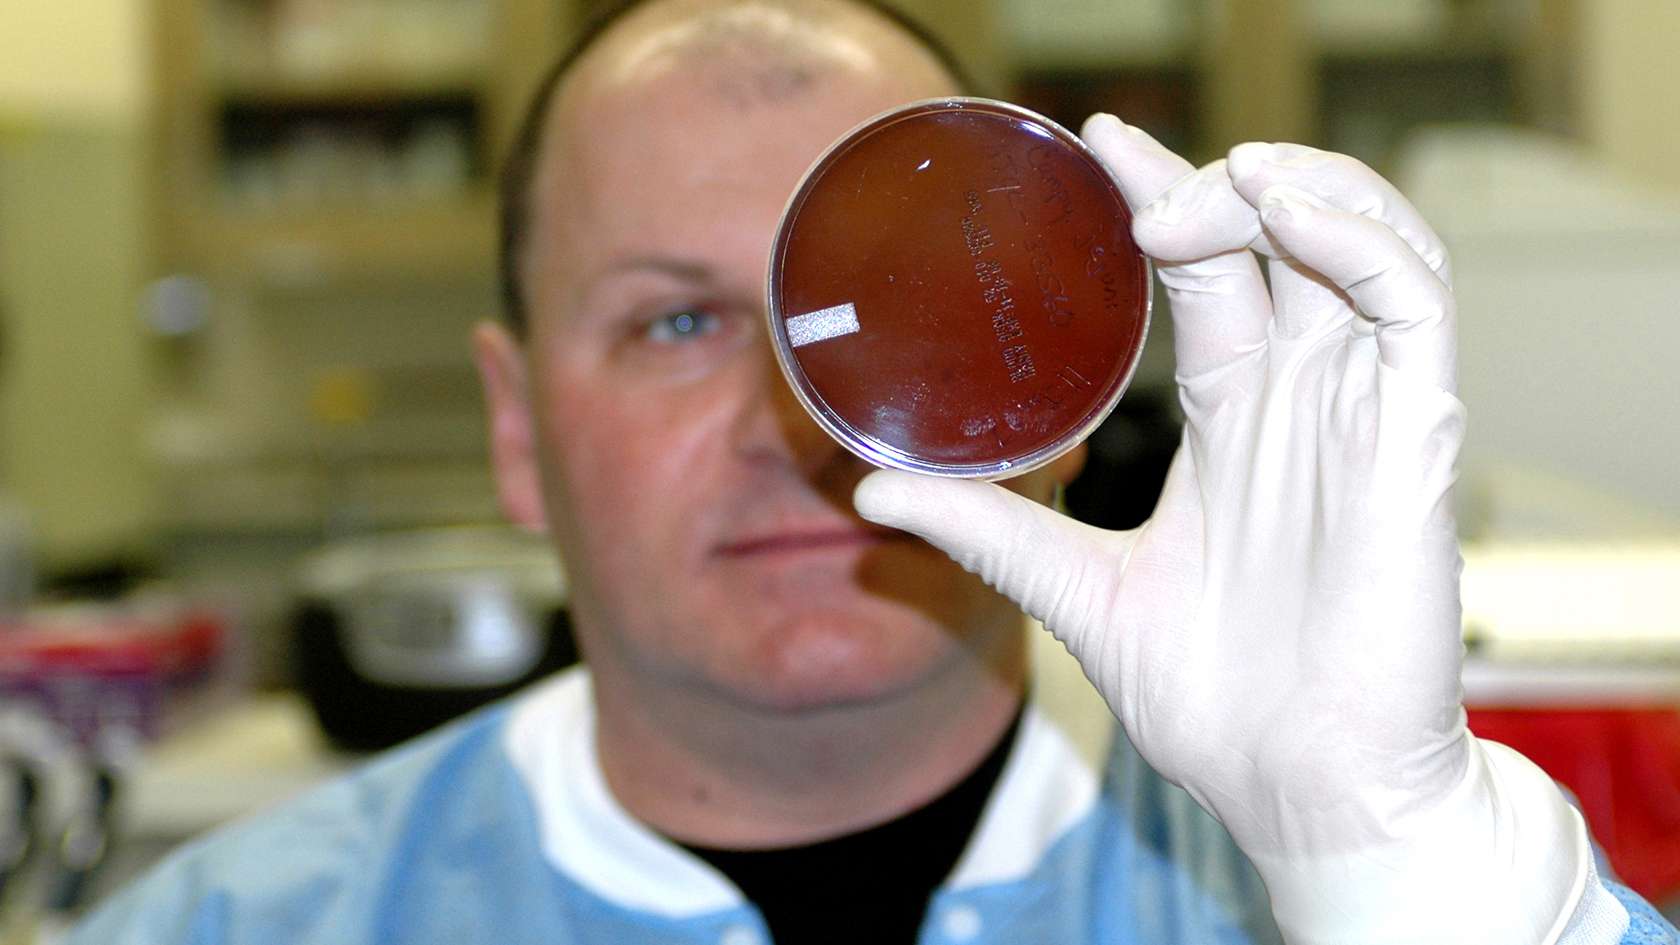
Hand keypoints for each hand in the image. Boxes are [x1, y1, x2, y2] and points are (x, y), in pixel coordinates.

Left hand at [855, 118, 1605, 943]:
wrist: (1296, 791)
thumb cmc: (1213, 700)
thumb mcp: (1075, 590)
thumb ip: (988, 529)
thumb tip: (873, 486)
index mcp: (1240, 421)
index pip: (1214, 274)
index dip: (1165, 200)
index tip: (1099, 146)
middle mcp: (1308, 399)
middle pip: (1282, 239)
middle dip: (1212, 180)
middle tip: (1126, 166)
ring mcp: (1367, 410)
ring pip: (1366, 241)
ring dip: (1296, 183)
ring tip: (1213, 176)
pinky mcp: (1416, 437)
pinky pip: (1414, 301)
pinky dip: (1360, 238)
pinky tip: (1288, 214)